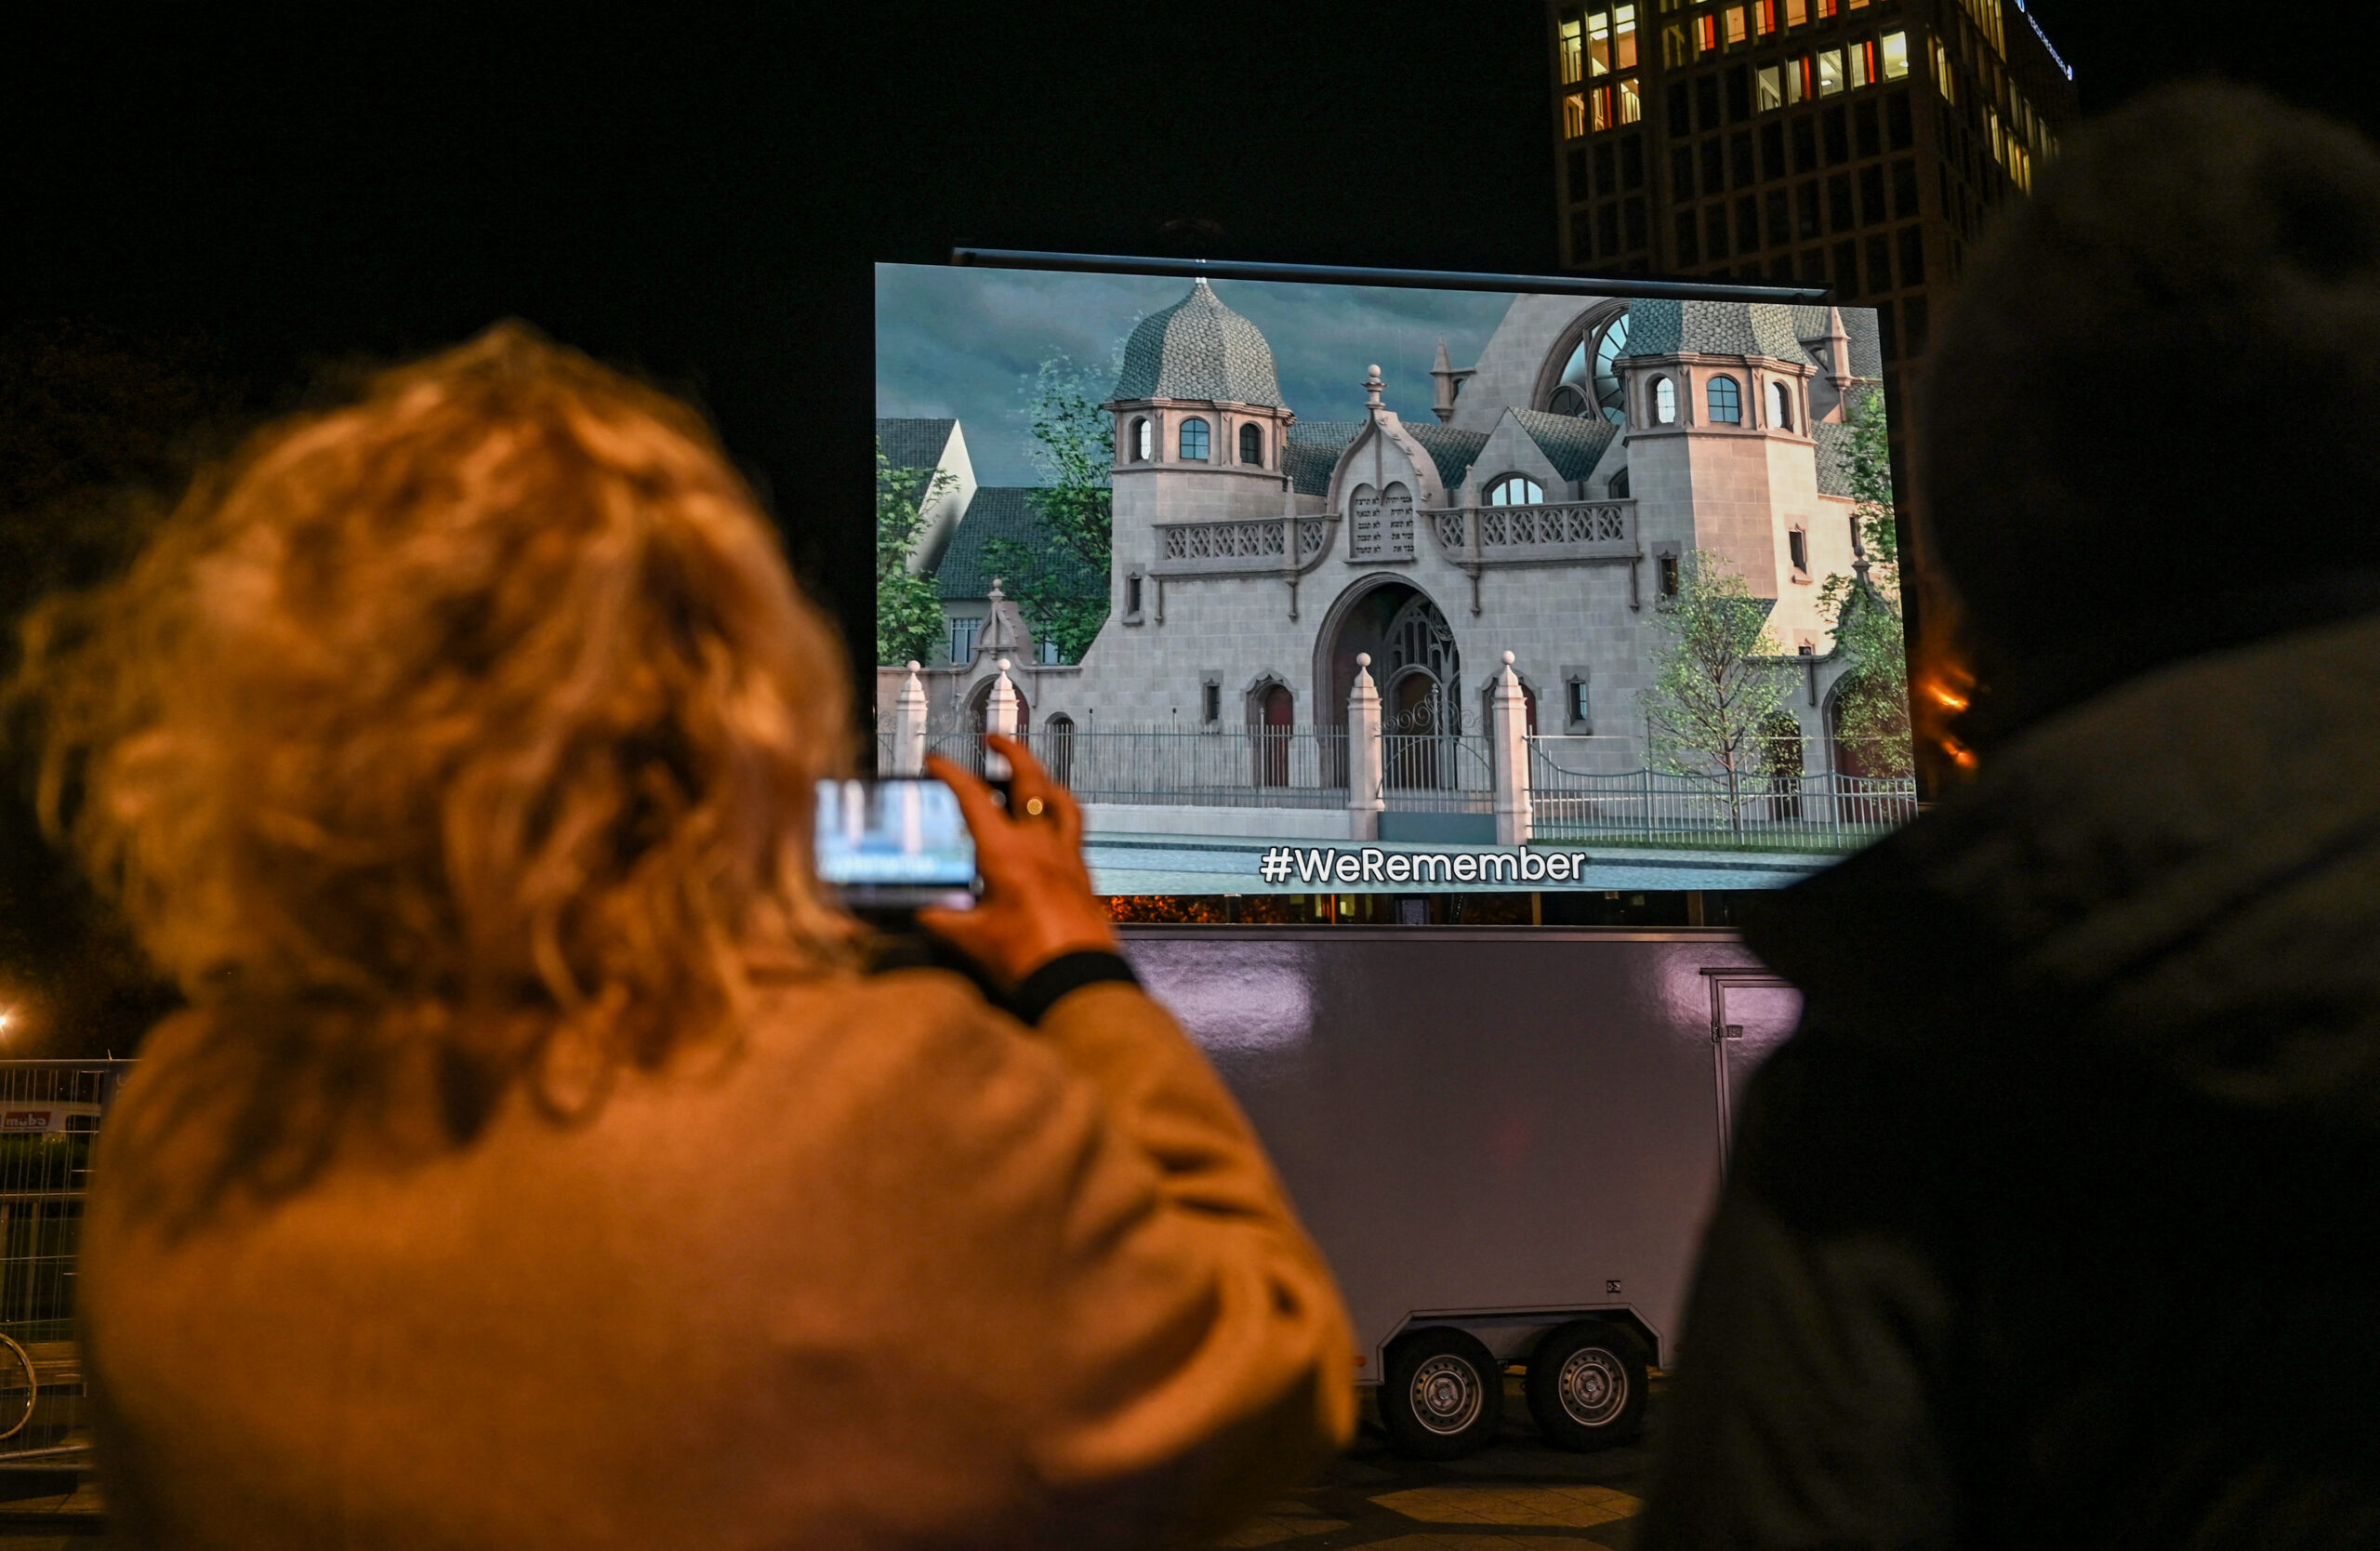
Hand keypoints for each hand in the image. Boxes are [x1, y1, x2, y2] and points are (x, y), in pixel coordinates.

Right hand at [920, 734, 1117, 991]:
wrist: (1076, 979)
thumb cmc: (1026, 960)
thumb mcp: (970, 939)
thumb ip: (941, 920)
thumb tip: (922, 914)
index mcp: (1005, 852)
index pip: (973, 797)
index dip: (952, 772)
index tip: (938, 761)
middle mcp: (1039, 844)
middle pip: (1029, 779)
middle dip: (1011, 751)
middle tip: (995, 739)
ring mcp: (1066, 855)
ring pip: (1060, 798)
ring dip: (1043, 777)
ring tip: (1031, 774)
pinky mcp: (1083, 872)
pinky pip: (1075, 828)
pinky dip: (1062, 814)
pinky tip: (1053, 824)